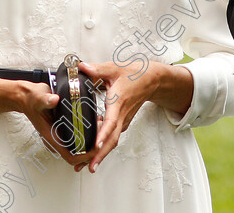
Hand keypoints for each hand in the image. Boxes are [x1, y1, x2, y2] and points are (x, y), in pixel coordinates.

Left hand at [68, 59, 192, 173]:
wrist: (152, 79)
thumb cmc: (135, 74)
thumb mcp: (115, 68)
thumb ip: (97, 69)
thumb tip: (81, 67)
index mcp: (118, 102)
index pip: (112, 121)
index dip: (104, 133)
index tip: (96, 145)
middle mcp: (122, 114)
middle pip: (112, 139)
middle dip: (101, 154)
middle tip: (88, 166)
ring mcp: (123, 120)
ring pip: (113, 140)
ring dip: (101, 153)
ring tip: (86, 165)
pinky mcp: (123, 121)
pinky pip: (114, 136)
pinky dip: (104, 146)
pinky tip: (93, 151)